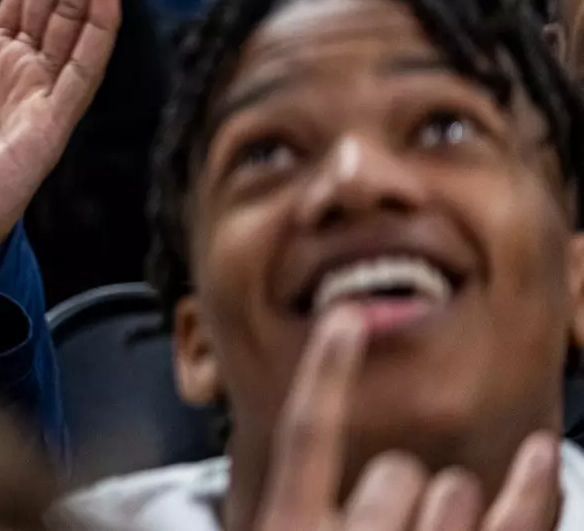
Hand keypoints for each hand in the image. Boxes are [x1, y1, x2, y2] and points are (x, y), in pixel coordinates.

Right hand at [256, 309, 559, 530]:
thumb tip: (283, 440)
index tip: (346, 316)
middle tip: (384, 520)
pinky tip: (542, 454)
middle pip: (397, 469)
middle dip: (400, 486)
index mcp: (286, 528)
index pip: (306, 433)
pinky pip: (516, 525)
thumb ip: (287, 501)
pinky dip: (536, 488)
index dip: (327, 370)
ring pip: (455, 490)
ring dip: (452, 507)